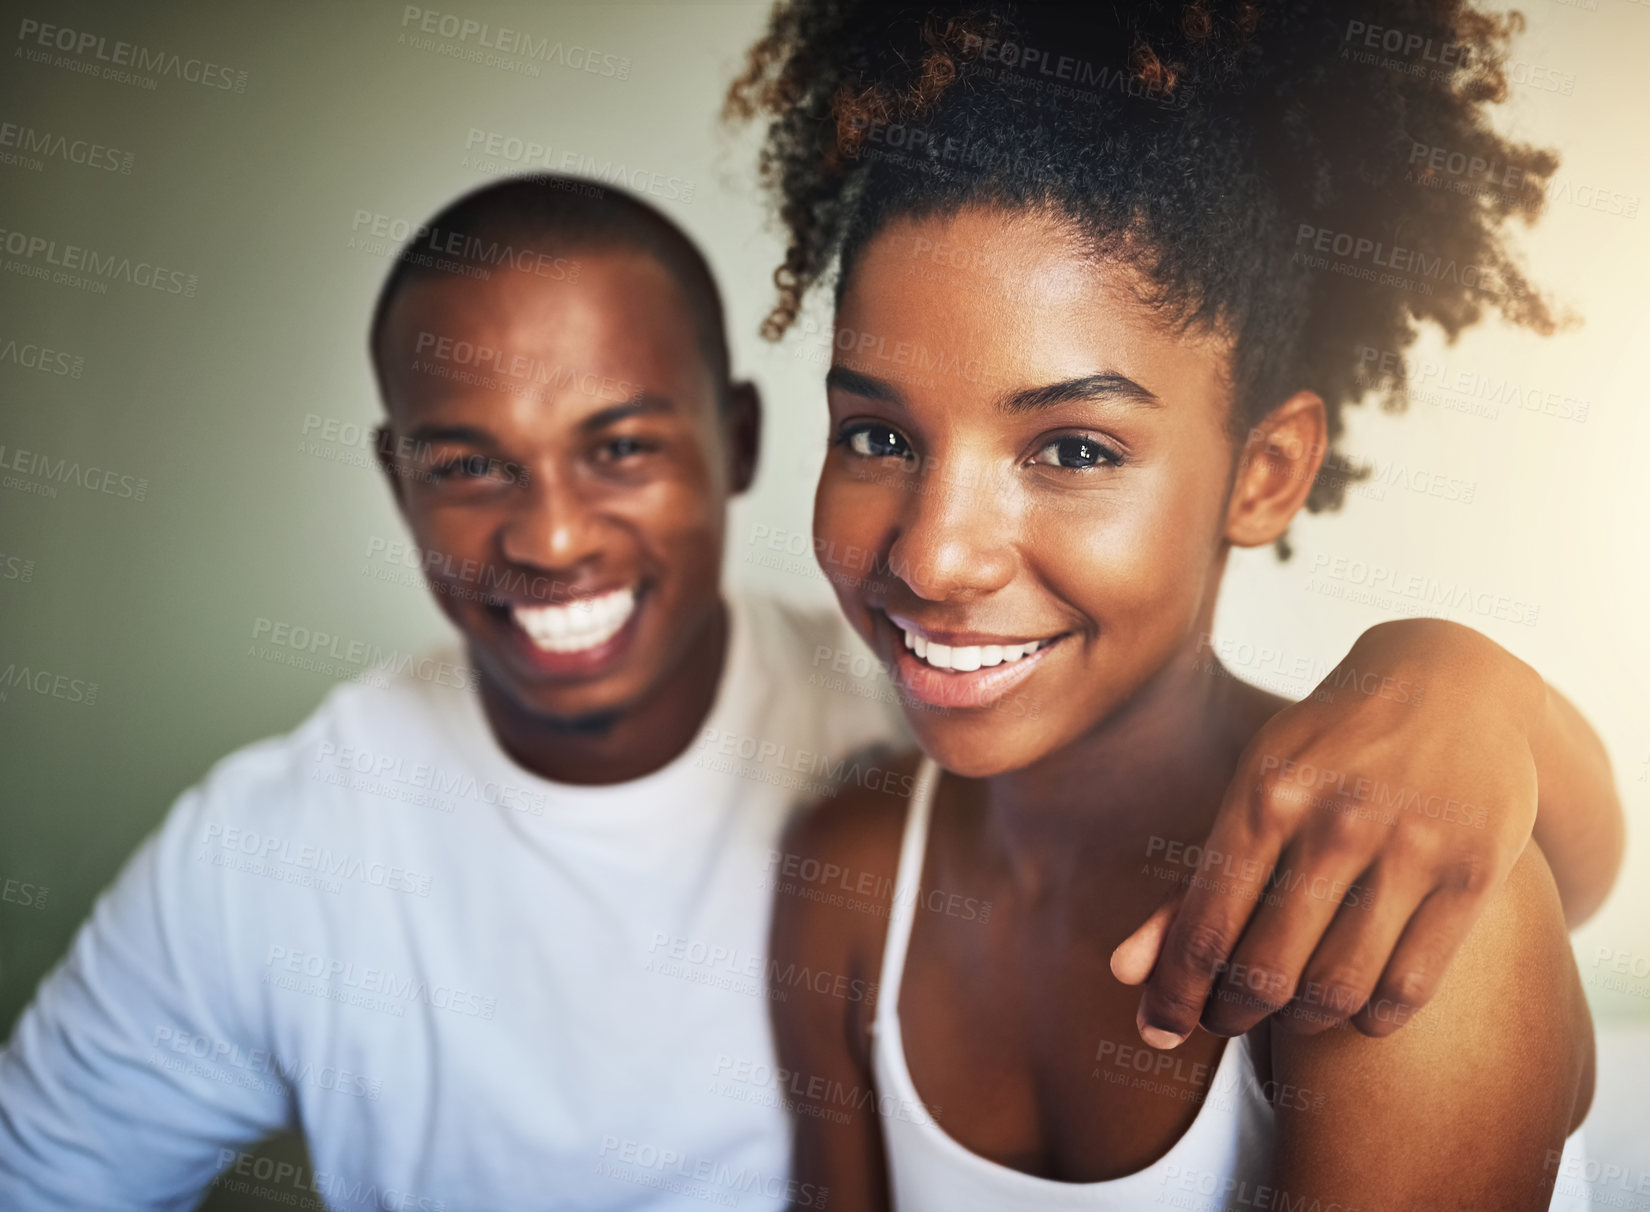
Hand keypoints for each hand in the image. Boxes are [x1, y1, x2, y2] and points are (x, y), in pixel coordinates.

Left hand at [1112, 619, 1547, 1046]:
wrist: (1449, 682)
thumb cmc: (1327, 752)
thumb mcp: (1252, 790)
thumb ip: (1191, 886)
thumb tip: (1122, 973)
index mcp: (1265, 796)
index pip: (1204, 928)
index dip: (1176, 996)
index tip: (1161, 1031)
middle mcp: (1336, 821)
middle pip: (1266, 971)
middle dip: (1232, 1013)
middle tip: (1226, 1019)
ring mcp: (1411, 846)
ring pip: (1337, 988)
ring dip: (1300, 1021)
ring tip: (1287, 1012)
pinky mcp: (1475, 871)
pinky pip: (1410, 986)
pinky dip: (1372, 1019)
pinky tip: (1355, 1010)